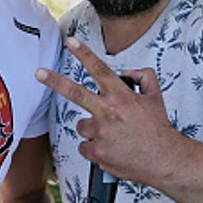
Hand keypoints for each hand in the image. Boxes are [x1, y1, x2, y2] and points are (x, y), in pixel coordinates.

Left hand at [36, 37, 174, 185]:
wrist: (163, 160)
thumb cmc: (158, 130)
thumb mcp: (155, 97)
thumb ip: (143, 78)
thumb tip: (127, 72)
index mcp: (122, 96)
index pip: (100, 70)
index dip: (84, 54)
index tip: (71, 42)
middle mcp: (109, 112)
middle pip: (75, 93)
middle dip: (54, 81)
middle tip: (39, 72)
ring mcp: (101, 133)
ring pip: (82, 126)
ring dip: (92, 129)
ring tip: (112, 136)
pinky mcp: (97, 153)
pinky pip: (85, 147)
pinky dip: (94, 149)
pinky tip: (110, 150)